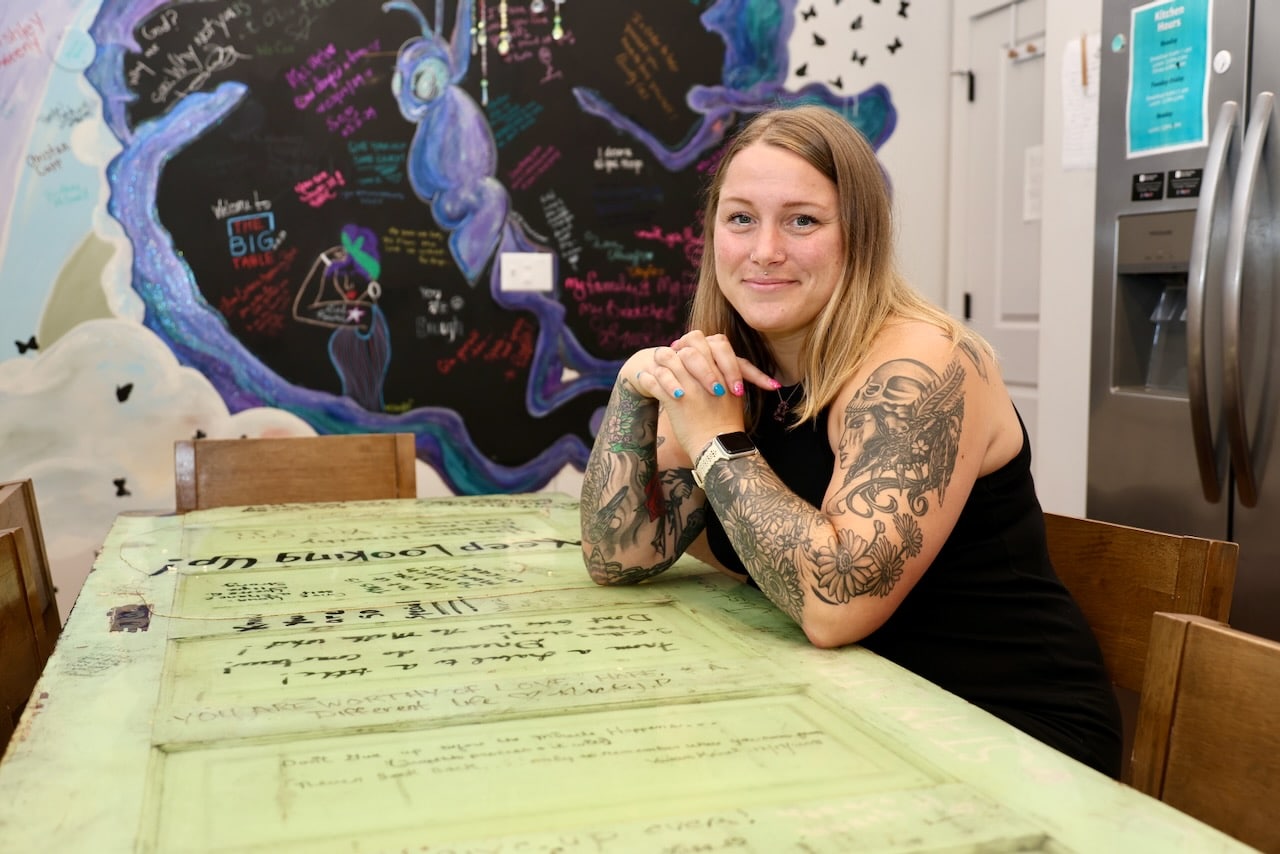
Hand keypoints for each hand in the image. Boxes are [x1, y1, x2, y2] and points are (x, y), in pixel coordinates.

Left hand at [620, 333, 775, 461]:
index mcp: (722, 371)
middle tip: (666, 356)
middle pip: (686, 347)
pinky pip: (655, 382)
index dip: (692, 343)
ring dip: (659, 363)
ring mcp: (690, 386)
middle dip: (674, 350)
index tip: (683, 350)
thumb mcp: (734, 395)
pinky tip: (643, 378)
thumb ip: (723, 376)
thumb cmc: (726, 424)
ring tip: (651, 367)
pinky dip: (647, 379)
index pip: (707, 342)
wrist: (719, 447)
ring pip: (668, 360)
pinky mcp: (676, 400)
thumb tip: (708, 366)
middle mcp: (706, 374)